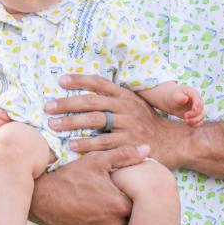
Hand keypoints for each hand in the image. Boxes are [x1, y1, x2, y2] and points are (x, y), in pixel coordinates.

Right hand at [29, 145, 149, 224]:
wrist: (42, 199)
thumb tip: (147, 149)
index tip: (118, 183)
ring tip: (96, 200)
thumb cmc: (69, 178)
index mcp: (120, 205)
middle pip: (129, 213)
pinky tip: (89, 212)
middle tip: (106, 191)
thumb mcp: (96, 160)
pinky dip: (101, 224)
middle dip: (121, 202)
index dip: (129, 189)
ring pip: (117, 224)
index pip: (138, 198)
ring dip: (112, 215)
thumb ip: (124, 155)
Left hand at [45, 74, 192, 168]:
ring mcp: (130, 125)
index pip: (100, 83)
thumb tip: (86, 94)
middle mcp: (128, 107)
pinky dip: (87, 144)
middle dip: (67, 103)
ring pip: (96, 121)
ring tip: (53, 125)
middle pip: (92, 102)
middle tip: (48, 107)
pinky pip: (105, 143)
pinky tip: (72, 145)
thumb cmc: (148, 125)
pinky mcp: (131, 144)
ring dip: (72, 123)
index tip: (61, 80)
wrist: (175, 143)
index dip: (80, 80)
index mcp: (127, 96)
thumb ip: (114, 100)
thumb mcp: (135, 106)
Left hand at [169, 84, 204, 127]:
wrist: (173, 103)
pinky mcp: (197, 115)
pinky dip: (195, 124)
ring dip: (195, 120)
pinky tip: (188, 124)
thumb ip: (180, 97)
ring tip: (185, 121)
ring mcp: (198, 109)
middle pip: (200, 108)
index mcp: (193, 93)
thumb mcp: (175, 96)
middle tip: (185, 116)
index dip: (196, 104)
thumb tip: (185, 98)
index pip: (198, 99)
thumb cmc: (174, 97)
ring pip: (202, 116)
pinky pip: (200, 121)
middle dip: (193, 114)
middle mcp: (198, 101)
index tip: (193, 109)